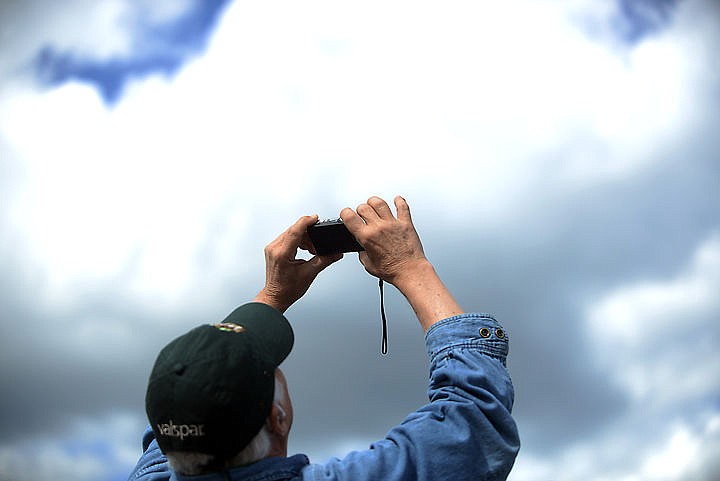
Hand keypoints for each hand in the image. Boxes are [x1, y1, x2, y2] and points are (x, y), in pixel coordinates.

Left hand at [254, 215, 341, 312]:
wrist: (276, 297)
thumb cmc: (288, 289)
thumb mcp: (309, 274)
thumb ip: (324, 260)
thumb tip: (336, 253)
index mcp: (282, 254)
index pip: (295, 231)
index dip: (306, 222)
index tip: (315, 218)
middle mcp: (274, 248)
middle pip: (293, 230)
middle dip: (308, 233)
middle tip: (318, 242)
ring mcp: (272, 248)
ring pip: (290, 233)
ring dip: (303, 237)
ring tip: (312, 249)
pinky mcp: (272, 249)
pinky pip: (286, 238)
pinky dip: (297, 240)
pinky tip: (304, 248)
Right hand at [342, 196, 461, 329]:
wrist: (410, 271)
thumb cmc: (392, 270)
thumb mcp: (369, 265)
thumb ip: (362, 253)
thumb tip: (362, 248)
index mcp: (367, 237)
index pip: (349, 216)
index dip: (345, 213)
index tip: (346, 215)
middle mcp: (379, 227)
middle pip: (364, 207)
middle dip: (360, 209)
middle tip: (362, 214)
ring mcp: (393, 224)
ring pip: (380, 202)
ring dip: (374, 202)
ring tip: (374, 205)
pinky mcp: (406, 223)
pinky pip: (402, 207)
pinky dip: (399, 201)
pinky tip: (397, 200)